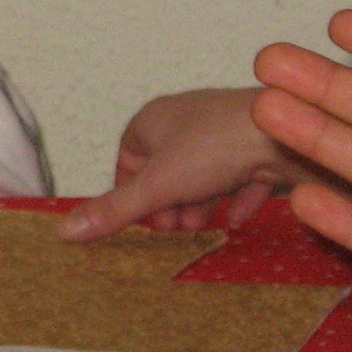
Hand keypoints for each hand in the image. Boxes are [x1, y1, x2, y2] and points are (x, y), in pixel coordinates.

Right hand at [58, 87, 308, 240]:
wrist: (287, 133)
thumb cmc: (212, 148)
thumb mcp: (156, 186)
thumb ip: (114, 210)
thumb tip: (64, 231)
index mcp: (154, 120)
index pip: (128, 156)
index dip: (129, 191)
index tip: (138, 221)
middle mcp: (188, 120)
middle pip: (166, 168)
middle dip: (167, 203)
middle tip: (173, 230)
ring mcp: (225, 131)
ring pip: (203, 173)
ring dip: (199, 203)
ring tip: (201, 229)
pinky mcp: (260, 145)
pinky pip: (242, 175)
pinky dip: (238, 199)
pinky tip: (238, 220)